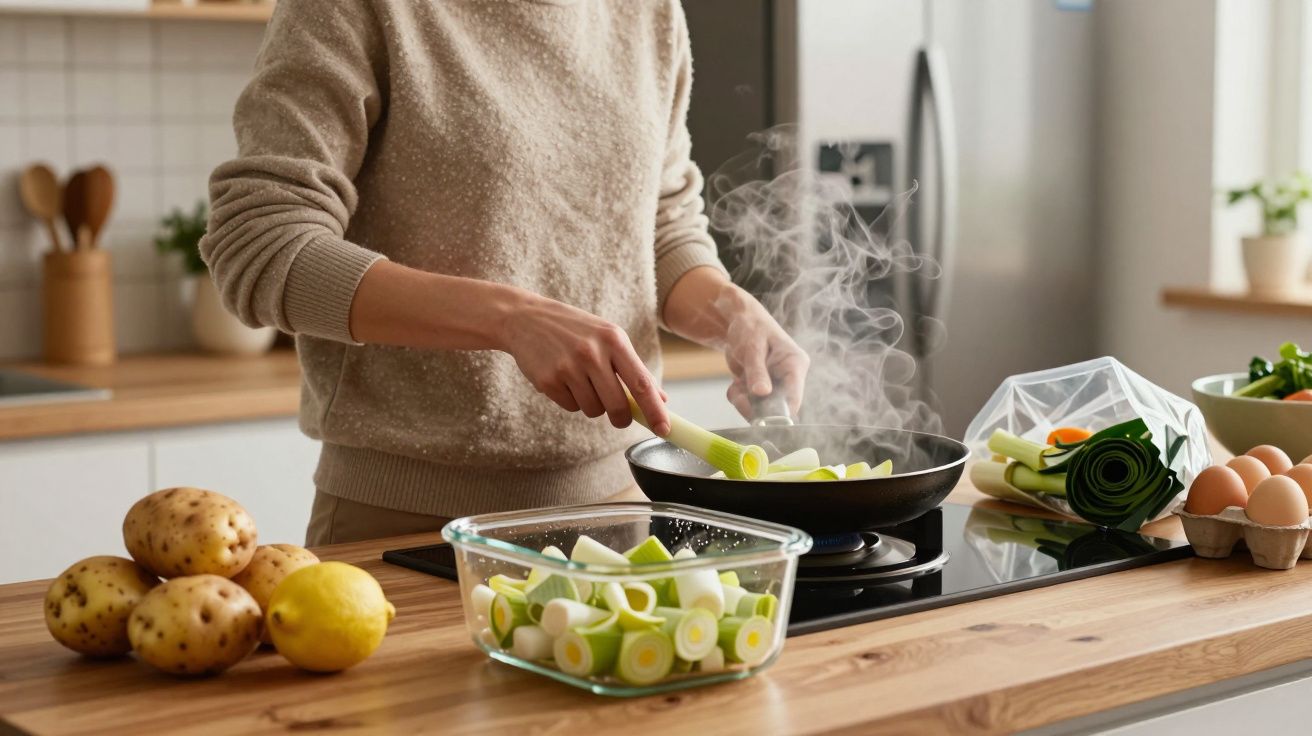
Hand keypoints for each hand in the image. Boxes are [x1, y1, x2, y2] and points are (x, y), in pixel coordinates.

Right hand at [497, 293, 670, 434]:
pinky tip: (563, 379)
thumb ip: (634, 368)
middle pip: (617, 406)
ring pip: (593, 410)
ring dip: (592, 404)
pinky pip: (571, 407)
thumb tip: (661, 399)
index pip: (641, 383)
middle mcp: (592, 353)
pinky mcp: (548, 380)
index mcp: (613, 340)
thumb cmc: (575, 330)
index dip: (654, 410)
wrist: (527, 318)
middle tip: (618, 415)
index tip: (665, 429)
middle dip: (621, 418)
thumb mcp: (608, 338)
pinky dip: (571, 400)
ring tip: (581, 380)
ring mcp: (568, 367)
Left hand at [717, 287, 809, 419]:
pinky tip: (735, 384)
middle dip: (755, 406)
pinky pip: (750, 402)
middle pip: (777, 406)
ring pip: (761, 407)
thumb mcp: (752, 348)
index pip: (795, 397)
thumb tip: (763, 393)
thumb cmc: (750, 326)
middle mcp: (789, 377)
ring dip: (744, 401)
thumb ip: (757, 371)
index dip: (780, 413)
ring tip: (736, 386)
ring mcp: (775, 383)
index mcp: (795, 364)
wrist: (737, 320)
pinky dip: (739, 397)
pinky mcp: (762, 387)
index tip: (761, 419)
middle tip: (740, 395)